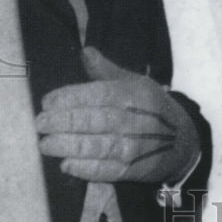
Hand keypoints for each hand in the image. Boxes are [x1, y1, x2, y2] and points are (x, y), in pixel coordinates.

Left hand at [36, 46, 200, 184]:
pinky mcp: (131, 170)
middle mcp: (133, 120)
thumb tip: (85, 51)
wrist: (182, 142)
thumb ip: (106, 71)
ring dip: (68, 146)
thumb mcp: (135, 83)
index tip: (47, 102)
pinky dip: (85, 169)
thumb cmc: (151, 108)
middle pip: (93, 121)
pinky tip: (66, 164)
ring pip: (96, 146)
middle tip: (40, 123)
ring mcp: (132, 147)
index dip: (69, 98)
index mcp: (132, 95)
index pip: (96, 94)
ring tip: (46, 144)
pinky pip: (105, 170)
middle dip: (62, 122)